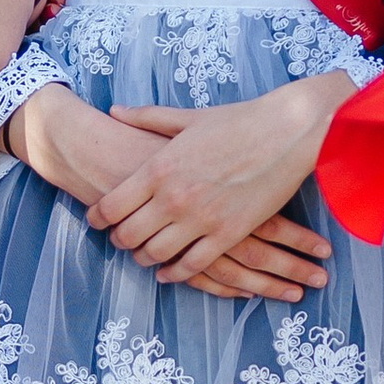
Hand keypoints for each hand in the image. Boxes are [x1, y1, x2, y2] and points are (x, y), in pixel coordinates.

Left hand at [76, 79, 351, 292]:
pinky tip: (169, 272)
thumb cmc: (239, 120)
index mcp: (159, 167)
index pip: (112, 206)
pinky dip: (176, 273)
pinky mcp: (229, 233)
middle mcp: (174, 197)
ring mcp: (201, 219)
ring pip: (156, 254)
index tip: (95, 220)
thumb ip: (147, 118)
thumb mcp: (187, 117)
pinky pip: (193, 265)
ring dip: (144, 258)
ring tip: (142, 255)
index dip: (98, 218)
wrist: (288, 131)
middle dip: (118, 241)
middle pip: (128, 235)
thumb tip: (115, 110)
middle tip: (118, 240)